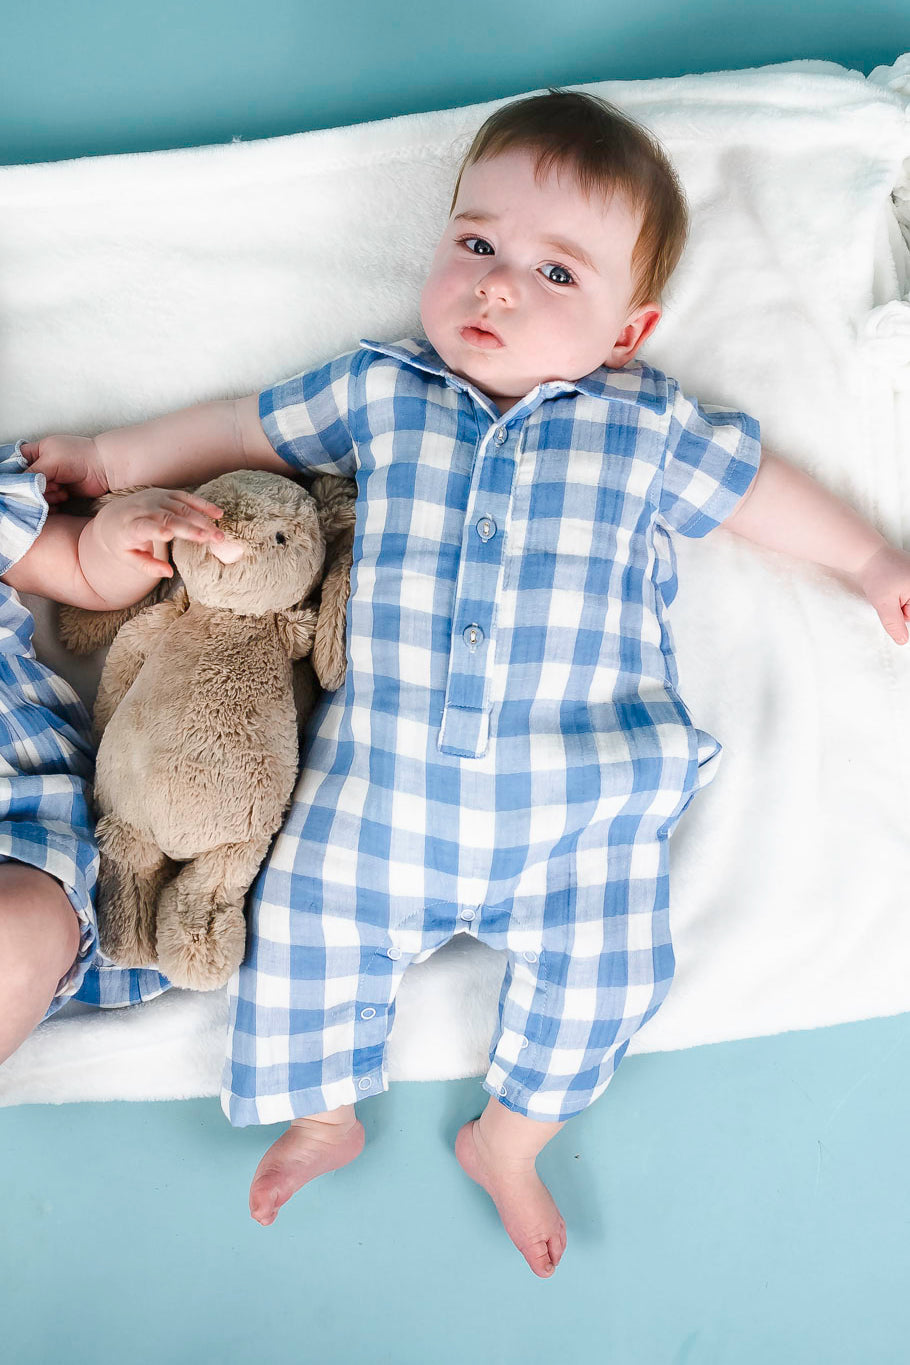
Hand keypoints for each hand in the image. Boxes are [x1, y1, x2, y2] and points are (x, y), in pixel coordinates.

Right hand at [21, 435, 107, 503]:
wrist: (104, 469)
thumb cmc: (78, 457)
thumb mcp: (50, 461)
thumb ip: (31, 473)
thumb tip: (17, 487)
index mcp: (36, 451)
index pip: (15, 463)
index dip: (15, 474)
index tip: (21, 483)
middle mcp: (42, 466)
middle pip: (25, 483)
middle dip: (36, 487)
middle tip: (51, 484)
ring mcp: (51, 480)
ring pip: (36, 495)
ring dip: (47, 495)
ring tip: (61, 490)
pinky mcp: (60, 492)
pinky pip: (47, 502)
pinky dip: (53, 503)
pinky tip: (63, 498)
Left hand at [92, 488, 224, 578]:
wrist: (114, 516)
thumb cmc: (123, 542)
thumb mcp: (128, 558)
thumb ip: (147, 566)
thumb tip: (168, 573)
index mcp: (130, 526)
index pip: (144, 527)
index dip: (155, 530)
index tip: (169, 535)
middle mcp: (143, 509)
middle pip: (169, 517)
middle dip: (191, 528)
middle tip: (212, 539)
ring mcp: (155, 499)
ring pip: (182, 508)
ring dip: (203, 520)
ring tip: (219, 535)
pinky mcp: (166, 494)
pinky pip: (187, 498)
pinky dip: (203, 505)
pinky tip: (218, 514)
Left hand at [854, 543, 909, 644]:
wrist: (869, 556)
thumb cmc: (877, 575)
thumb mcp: (883, 604)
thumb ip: (894, 624)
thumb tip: (903, 641)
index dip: (904, 615)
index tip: (897, 610)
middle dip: (903, 612)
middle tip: (891, 599)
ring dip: (902, 605)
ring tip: (891, 591)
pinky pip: (909, 598)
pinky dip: (902, 598)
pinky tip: (894, 588)